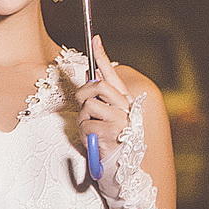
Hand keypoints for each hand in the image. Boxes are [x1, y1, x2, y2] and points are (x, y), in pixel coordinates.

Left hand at [74, 35, 135, 156]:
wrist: (123, 169)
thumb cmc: (112, 141)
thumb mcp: (107, 117)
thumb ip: (101, 98)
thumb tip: (90, 74)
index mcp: (125, 101)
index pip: (112, 74)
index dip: (102, 56)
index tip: (95, 39)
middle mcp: (126, 107)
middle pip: (98, 86)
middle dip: (84, 93)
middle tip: (82, 104)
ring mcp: (120, 120)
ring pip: (89, 105)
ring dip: (84, 119)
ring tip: (92, 130)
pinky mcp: (111, 133)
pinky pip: (86, 124)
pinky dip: (85, 134)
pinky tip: (94, 141)